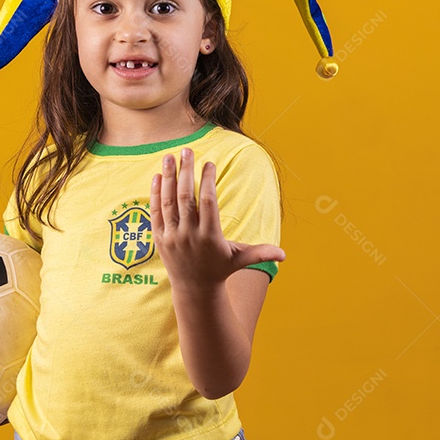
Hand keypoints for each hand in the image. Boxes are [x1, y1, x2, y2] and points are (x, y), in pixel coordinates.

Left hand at [150, 147, 284, 289]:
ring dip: (168, 177)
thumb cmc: (220, 268)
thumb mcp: (240, 259)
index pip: (208, 202)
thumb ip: (261, 253)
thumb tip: (284, 255)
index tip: (210, 163)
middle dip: (186, 172)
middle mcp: (189, 235)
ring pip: (168, 202)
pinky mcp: (159, 238)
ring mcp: (172, 236)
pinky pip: (155, 212)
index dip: (208, 181)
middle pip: (186, 198)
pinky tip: (157, 176)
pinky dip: (155, 193)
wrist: (193, 288)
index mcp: (210, 236)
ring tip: (169, 156)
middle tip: (188, 150)